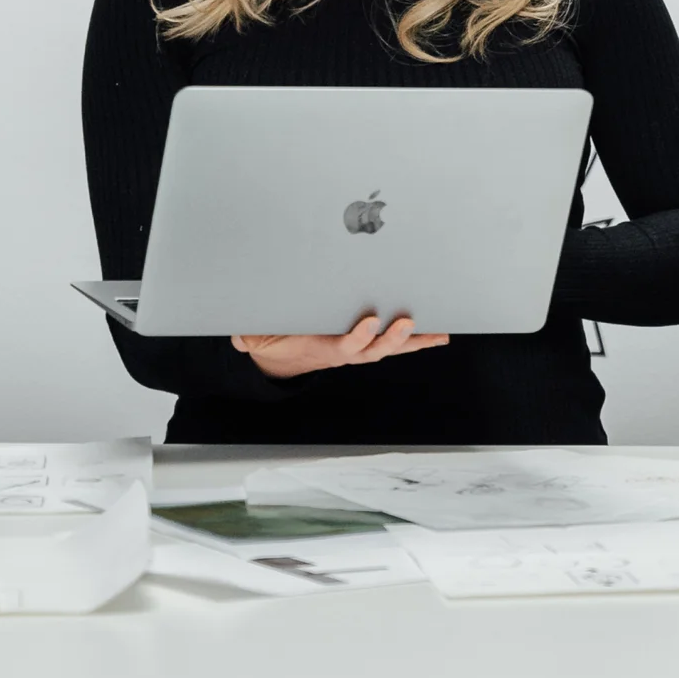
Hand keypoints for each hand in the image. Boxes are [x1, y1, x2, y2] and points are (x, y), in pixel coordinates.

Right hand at [234, 313, 447, 379]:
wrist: (278, 356)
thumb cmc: (272, 339)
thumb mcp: (256, 337)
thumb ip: (250, 336)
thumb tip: (241, 337)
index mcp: (321, 349)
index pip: (344, 346)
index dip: (358, 337)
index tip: (370, 321)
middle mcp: (345, 351)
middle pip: (374, 349)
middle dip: (392, 338)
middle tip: (408, 321)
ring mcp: (357, 349)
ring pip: (388, 347)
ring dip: (413, 341)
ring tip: (437, 332)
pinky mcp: (366, 343)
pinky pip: (395, 343)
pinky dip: (417, 340)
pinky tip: (437, 334)